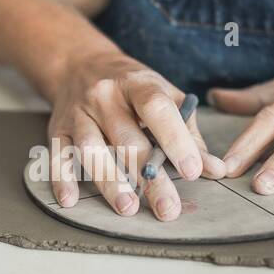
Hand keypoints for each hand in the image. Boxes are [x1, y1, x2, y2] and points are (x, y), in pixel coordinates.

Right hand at [46, 47, 225, 219]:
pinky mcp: (57, 129)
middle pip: (126, 139)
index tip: (192, 171)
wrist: (80, 64)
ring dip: (109, 181)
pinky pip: (58, 156)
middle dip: (148, 178)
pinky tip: (72, 201)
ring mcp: (78, 112)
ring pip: (91, 150)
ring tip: (127, 208)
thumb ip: (189, 134)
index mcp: (137, 83)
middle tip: (167, 209)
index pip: (156, 108)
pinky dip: (62, 179)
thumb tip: (216, 169)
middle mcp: (104, 96)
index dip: (175, 139)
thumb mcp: (164, 96)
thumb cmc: (132, 89)